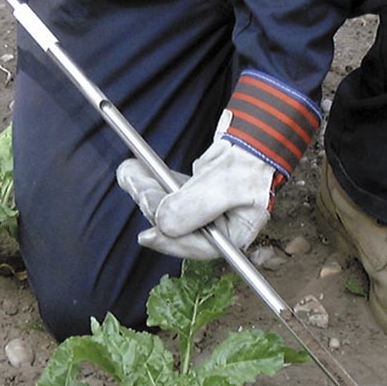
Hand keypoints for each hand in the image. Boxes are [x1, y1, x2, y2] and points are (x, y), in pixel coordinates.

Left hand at [116, 112, 278, 259]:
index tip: (147, 234)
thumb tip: (163, 222)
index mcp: (235, 234)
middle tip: (136, 187)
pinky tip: (135, 171)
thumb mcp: (227, 186)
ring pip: (169, 209)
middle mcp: (217, 228)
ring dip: (147, 191)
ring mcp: (203, 212)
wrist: (256, 138)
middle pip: (179, 228)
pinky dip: (152, 181)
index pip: (200, 247)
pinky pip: (168, 193)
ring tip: (129, 174)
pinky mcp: (192, 196)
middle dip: (153, 207)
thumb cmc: (252, 163)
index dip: (172, 242)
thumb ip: (195, 206)